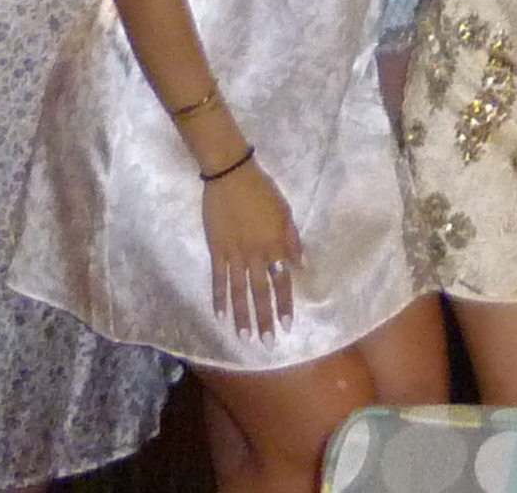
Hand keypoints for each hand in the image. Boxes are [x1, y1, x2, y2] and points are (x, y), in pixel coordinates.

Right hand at [200, 159, 302, 338]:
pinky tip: (219, 315)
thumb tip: (300, 265)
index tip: (287, 325)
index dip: (285, 302)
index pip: (282, 279)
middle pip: (261, 291)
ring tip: (244, 336)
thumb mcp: (284, 211)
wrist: (231, 175)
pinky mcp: (216, 250)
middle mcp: (255, 253)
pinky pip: (218, 279)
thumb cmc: (262, 190)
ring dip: (242, 315)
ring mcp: (234, 253)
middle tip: (266, 342)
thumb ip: (291, 239)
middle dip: (264, 317)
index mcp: (275, 243)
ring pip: (238, 291)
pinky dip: (218, 298)